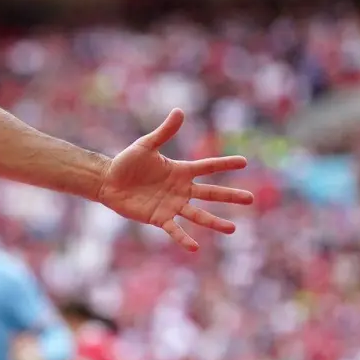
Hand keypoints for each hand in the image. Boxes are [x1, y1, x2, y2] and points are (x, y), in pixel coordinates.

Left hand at [95, 109, 254, 251]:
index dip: (225, 164)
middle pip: (210, 193)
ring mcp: (172, 205)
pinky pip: (174, 229)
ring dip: (214, 222)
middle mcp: (181, 189)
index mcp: (181, 171)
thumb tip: (179, 111)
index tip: (244, 162)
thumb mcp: (146, 145)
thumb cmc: (127, 162)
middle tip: (251, 199)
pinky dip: (184, 238)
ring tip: (232, 229)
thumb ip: (164, 132)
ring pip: (198, 215)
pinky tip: (195, 247)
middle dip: (230, 196)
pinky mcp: (159, 218)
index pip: (208, 167)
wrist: (108, 181)